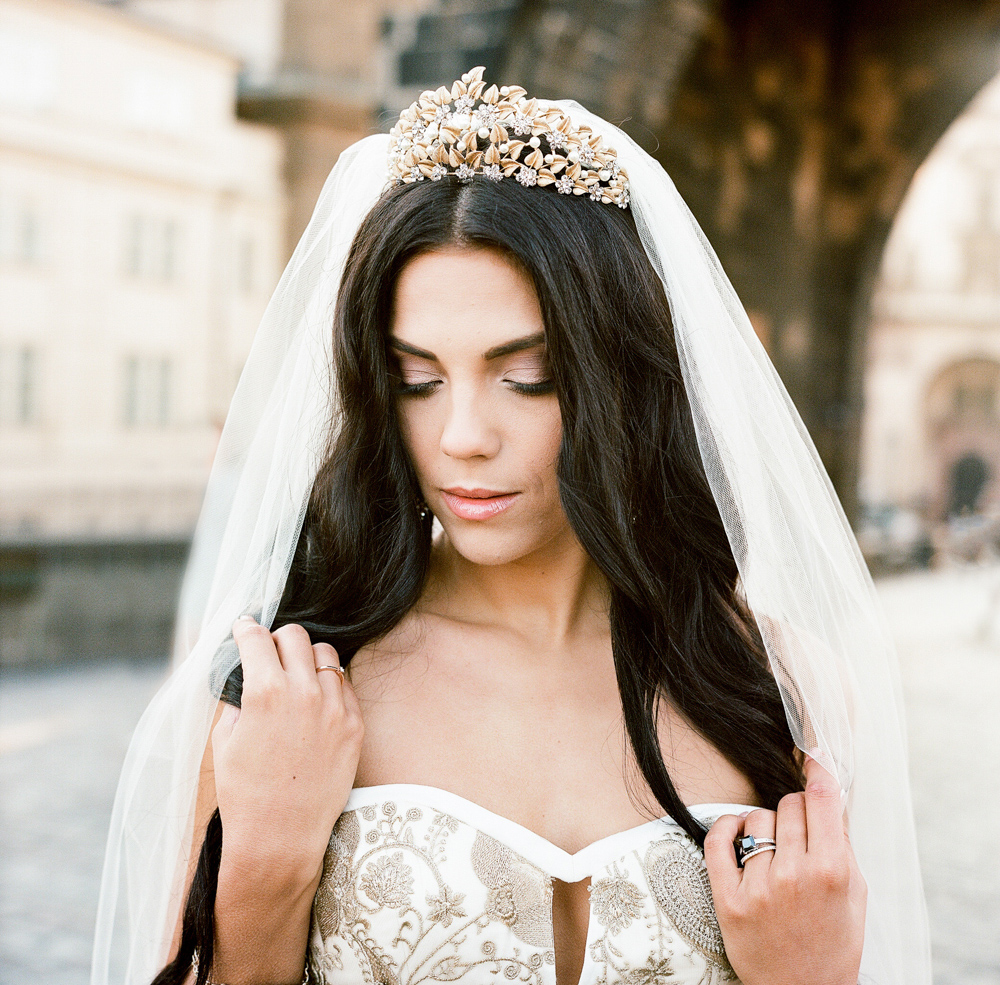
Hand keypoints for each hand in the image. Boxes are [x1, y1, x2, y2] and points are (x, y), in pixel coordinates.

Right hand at [212, 618, 363, 880]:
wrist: (281, 839)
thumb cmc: (244, 793)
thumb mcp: (223, 741)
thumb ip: (234, 698)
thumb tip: (243, 674)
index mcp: (265, 692)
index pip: (257, 639)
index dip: (245, 629)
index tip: (244, 627)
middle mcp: (304, 692)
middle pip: (295, 636)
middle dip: (277, 639)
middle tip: (270, 651)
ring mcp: (334, 708)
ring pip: (326, 655)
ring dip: (307, 658)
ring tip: (296, 674)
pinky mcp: (354, 725)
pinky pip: (345, 685)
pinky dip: (329, 684)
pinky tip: (315, 699)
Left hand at [704, 755, 866, 984]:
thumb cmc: (833, 944)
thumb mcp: (854, 896)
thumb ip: (844, 845)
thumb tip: (830, 795)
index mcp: (834, 872)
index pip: (822, 799)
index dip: (818, 772)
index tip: (812, 754)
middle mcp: (796, 875)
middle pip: (789, 804)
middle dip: (796, 810)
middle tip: (799, 831)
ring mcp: (759, 887)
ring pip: (757, 818)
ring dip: (765, 825)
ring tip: (773, 850)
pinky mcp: (727, 899)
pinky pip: (717, 840)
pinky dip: (725, 827)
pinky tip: (734, 831)